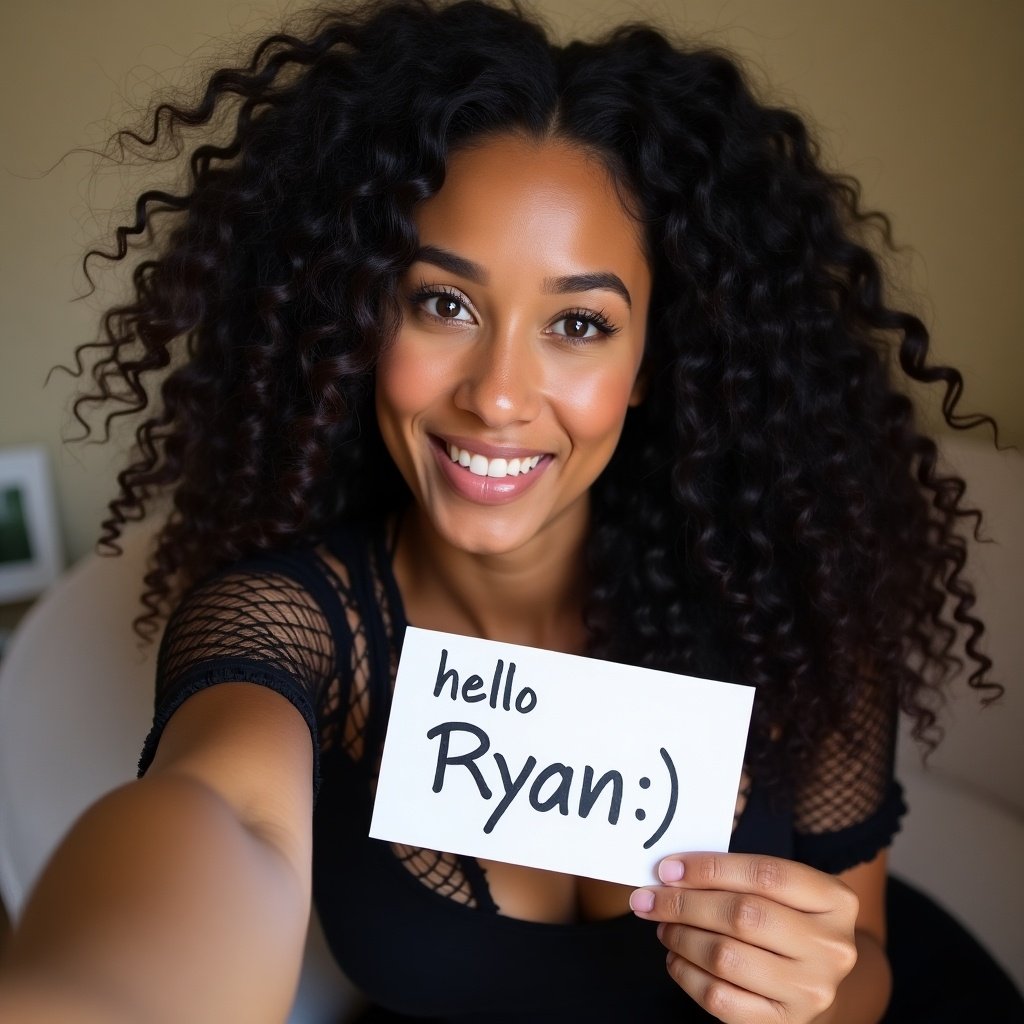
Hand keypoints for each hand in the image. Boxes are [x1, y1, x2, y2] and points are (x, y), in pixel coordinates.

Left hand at [629, 853, 858, 1023]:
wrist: (816, 981)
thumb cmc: (786, 921)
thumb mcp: (782, 891)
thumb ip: (738, 876)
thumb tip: (672, 872)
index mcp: (835, 901)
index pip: (765, 874)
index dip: (710, 868)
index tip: (668, 868)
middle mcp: (832, 947)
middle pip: (743, 915)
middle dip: (685, 904)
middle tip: (650, 898)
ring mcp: (812, 990)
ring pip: (726, 957)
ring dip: (681, 937)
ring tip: (664, 926)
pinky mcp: (785, 1023)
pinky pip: (720, 998)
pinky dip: (686, 974)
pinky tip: (676, 958)